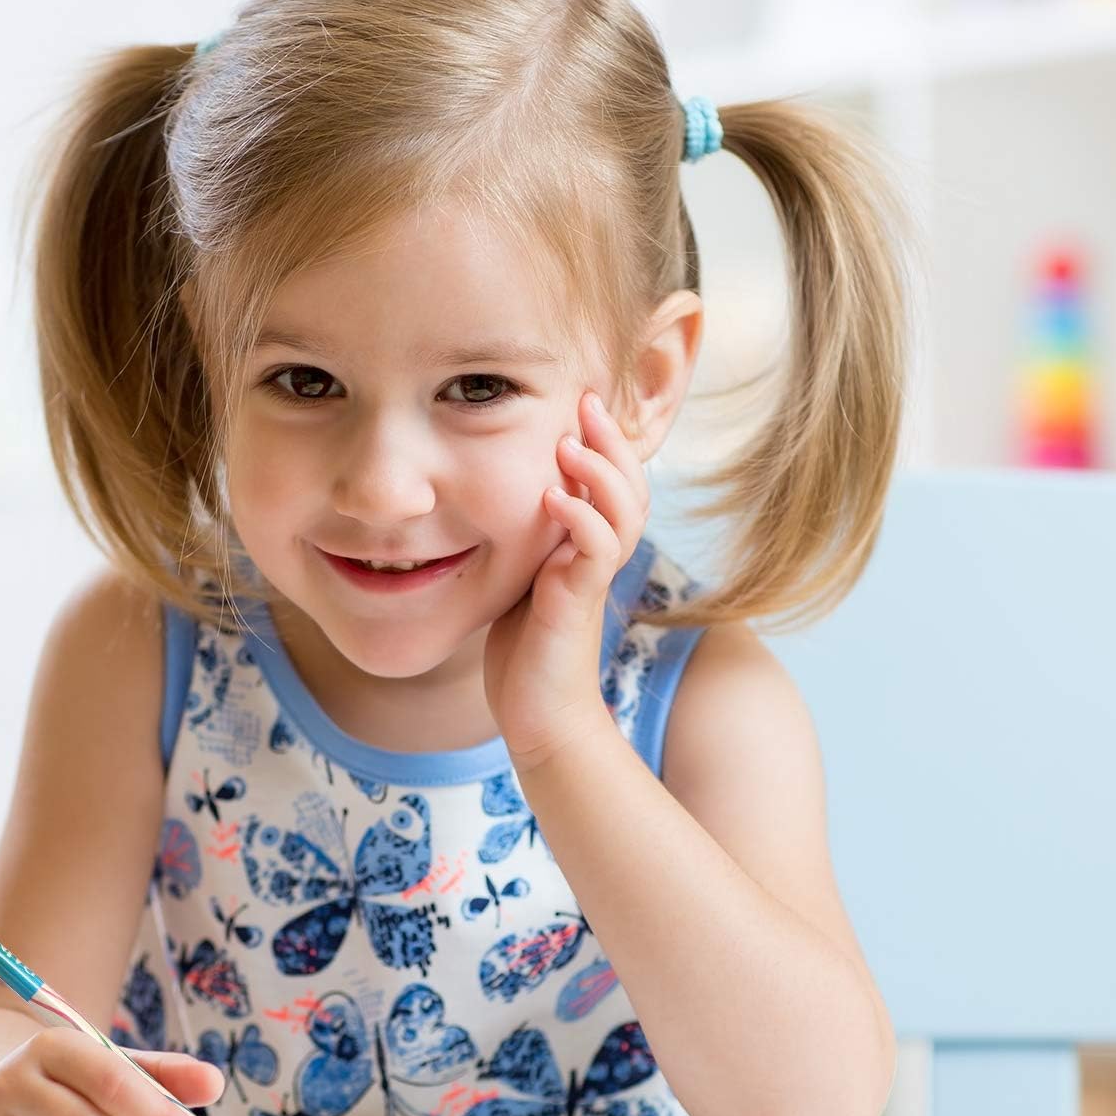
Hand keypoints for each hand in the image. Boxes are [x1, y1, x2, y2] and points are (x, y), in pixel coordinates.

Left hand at [484, 389, 649, 771]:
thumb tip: (485, 492)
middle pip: (630, 486)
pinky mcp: (578, 603)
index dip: (605, 440)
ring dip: (599, 473)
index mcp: (586, 545)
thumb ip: (521, 538)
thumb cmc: (524, 649)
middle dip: (612, 440)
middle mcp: (597, 557)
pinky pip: (595, 552)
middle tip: (588, 401)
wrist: (538, 715)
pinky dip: (580, 520)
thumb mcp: (517, 578)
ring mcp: (592, 579)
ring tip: (570, 444)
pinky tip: (554, 499)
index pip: (613, 481)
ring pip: (623, 512)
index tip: (582, 399)